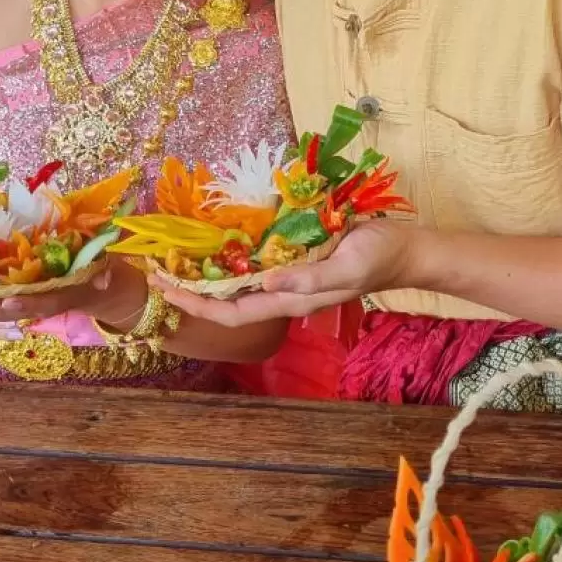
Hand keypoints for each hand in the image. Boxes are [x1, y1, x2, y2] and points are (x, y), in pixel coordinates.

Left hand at [0, 257, 149, 328]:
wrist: (101, 292)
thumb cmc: (102, 275)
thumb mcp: (108, 272)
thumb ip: (106, 275)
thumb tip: (105, 278)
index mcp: (59, 297)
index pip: (40, 304)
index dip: (24, 305)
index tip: (4, 301)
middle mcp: (36, 305)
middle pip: (0, 312)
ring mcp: (22, 303)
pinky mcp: (13, 298)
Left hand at [154, 220, 417, 327]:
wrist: (406, 249)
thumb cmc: (379, 256)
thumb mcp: (347, 266)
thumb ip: (309, 279)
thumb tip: (266, 286)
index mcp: (292, 301)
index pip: (233, 314)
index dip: (196, 306)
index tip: (165, 290)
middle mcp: (284, 293)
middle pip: (228, 302)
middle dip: (190, 291)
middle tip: (156, 272)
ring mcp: (290, 278)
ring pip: (239, 285)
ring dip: (206, 277)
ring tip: (174, 260)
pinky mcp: (298, 260)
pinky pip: (256, 265)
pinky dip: (231, 260)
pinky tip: (217, 247)